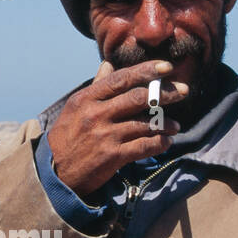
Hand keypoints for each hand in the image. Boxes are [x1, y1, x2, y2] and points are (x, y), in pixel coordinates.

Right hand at [48, 59, 190, 201]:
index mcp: (87, 98)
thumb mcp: (75, 108)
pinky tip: (167, 142)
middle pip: (139, 97)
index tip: (167, 66)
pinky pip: (144, 146)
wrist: (54, 173)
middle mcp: (97, 114)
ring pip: (144, 123)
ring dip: (165, 123)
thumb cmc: (66, 138)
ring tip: (176, 126)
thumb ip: (96, 86)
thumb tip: (108, 64)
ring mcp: (105, 135)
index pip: (121, 79)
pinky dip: (159, 143)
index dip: (147, 70)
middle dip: (165, 93)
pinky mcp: (112, 156)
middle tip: (184, 91)